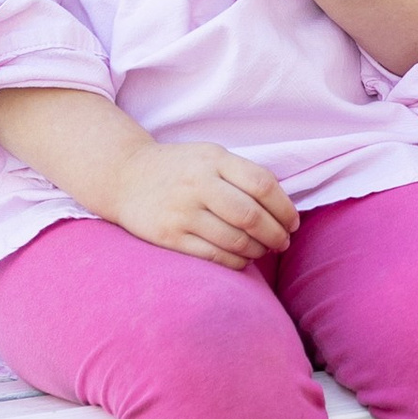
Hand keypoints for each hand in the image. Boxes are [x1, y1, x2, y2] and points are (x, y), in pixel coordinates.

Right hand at [114, 136, 297, 267]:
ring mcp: (182, 211)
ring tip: (263, 251)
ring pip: (235, 240)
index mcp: (214, 160)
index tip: (292, 222)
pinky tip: (242, 259)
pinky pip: (213, 255)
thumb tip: (282, 207)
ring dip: (258, 250)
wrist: (124, 177)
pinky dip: (235, 261)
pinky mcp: (169, 236)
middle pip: (251, 216)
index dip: (284, 208)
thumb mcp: (210, 156)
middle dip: (276, 234)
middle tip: (283, 242)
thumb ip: (242, 174)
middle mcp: (198, 184)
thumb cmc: (179, 169)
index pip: (262, 184)